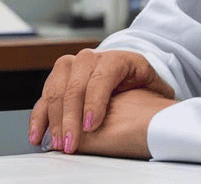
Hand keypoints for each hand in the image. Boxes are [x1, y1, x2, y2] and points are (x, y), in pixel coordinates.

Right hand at [29, 49, 173, 154]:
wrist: (129, 73)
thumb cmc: (143, 84)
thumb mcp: (155, 88)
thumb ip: (155, 98)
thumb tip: (163, 117)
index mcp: (118, 58)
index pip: (101, 77)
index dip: (94, 102)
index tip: (91, 126)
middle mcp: (90, 58)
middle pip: (74, 85)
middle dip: (70, 117)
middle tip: (71, 143)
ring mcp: (71, 67)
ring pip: (55, 89)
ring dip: (53, 119)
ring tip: (57, 143)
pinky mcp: (58, 80)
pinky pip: (44, 97)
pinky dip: (39, 117)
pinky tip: (38, 134)